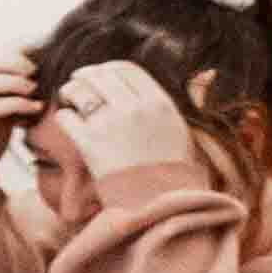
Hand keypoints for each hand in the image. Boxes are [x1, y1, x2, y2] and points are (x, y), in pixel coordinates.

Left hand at [43, 56, 197, 188]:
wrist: (159, 204)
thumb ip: (181, 101)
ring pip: (78, 90)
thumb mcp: (181, 130)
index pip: (125, 68)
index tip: (99, 74)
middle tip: (77, 84)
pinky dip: (64, 118)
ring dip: (70, 92)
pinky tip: (69, 123)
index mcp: (159, 102)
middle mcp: (134, 108)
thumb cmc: (172, 170)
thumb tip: (206, 73)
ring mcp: (110, 125)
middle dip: (84, 76)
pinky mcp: (89, 144)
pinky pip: (65, 117)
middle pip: (99, 75)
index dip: (107, 69)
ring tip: (69, 99)